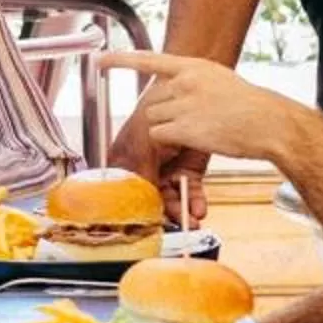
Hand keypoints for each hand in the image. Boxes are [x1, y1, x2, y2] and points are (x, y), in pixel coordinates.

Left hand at [101, 50, 314, 169]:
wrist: (269, 123)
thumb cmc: (251, 106)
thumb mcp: (220, 80)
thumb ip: (194, 81)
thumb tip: (175, 86)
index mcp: (194, 67)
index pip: (150, 59)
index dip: (122, 60)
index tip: (101, 59)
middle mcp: (186, 81)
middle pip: (152, 100)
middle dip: (162, 115)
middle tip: (185, 124)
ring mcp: (184, 104)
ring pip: (153, 118)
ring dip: (166, 130)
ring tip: (196, 131)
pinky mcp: (185, 127)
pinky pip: (159, 135)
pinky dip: (169, 142)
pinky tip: (192, 140)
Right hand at [105, 107, 209, 225]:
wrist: (192, 98)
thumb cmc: (157, 110)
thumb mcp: (142, 140)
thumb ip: (138, 171)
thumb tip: (139, 200)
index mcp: (124, 159)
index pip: (125, 189)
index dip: (134, 206)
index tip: (144, 222)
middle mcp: (144, 167)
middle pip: (150, 198)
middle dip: (164, 212)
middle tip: (174, 224)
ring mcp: (166, 169)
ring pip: (171, 198)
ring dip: (182, 210)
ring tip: (191, 219)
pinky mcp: (188, 170)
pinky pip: (190, 192)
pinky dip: (195, 201)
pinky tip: (198, 208)